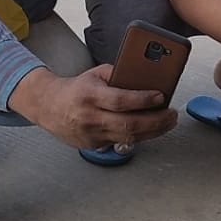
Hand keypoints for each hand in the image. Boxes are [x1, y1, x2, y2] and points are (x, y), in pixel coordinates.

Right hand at [9, 65, 178, 149]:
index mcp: (89, 95)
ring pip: (128, 138)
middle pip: (129, 125)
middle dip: (156, 121)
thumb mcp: (96, 74)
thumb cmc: (76, 88)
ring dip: (153, 132)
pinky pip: (121, 143)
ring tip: (168, 122)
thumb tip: (148, 78)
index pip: (120, 100)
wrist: (48, 106)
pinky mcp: (93, 146)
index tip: (161, 97)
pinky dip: (139, 136)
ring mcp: (91, 135)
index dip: (143, 100)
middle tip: (172, 114)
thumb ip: (120, 75)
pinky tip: (151, 129)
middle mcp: (89, 117)